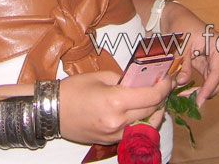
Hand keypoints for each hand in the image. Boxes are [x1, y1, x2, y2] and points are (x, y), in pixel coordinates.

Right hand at [57, 70, 172, 143]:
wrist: (51, 113)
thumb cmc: (73, 90)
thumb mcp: (100, 76)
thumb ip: (124, 78)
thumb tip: (140, 80)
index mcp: (116, 101)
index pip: (152, 96)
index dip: (164, 86)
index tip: (168, 78)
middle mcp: (118, 121)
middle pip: (153, 110)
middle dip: (161, 97)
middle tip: (162, 85)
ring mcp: (114, 134)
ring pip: (146, 124)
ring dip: (155, 111)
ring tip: (153, 99)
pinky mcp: (109, 141)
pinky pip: (133, 132)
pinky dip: (141, 122)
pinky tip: (139, 111)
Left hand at [163, 3, 218, 106]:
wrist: (177, 18)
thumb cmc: (181, 27)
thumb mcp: (181, 45)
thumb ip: (183, 64)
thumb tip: (181, 82)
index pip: (217, 72)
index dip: (209, 88)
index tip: (199, 101)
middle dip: (206, 92)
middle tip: (190, 102)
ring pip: (215, 81)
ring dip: (203, 91)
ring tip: (186, 97)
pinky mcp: (212, 63)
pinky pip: (209, 79)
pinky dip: (200, 86)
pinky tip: (188, 92)